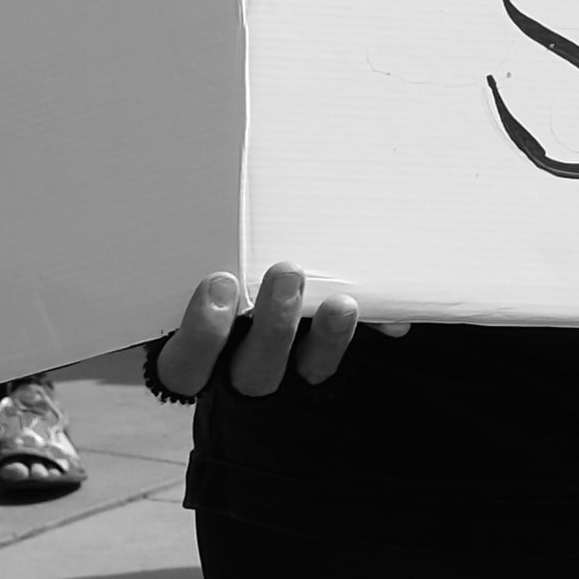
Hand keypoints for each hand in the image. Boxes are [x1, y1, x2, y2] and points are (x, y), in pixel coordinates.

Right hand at [153, 263, 373, 401]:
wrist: (244, 280)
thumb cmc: (212, 267)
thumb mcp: (188, 265)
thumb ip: (194, 250)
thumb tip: (207, 207)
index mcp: (193, 353)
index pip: (186, 364)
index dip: (202, 333)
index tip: (220, 283)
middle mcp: (236, 371)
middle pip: (253, 371)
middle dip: (273, 326)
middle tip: (287, 272)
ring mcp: (286, 371)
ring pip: (307, 371)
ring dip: (327, 337)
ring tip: (341, 302)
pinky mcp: (324, 360)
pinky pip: (350, 354)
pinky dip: (371, 331)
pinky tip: (392, 320)